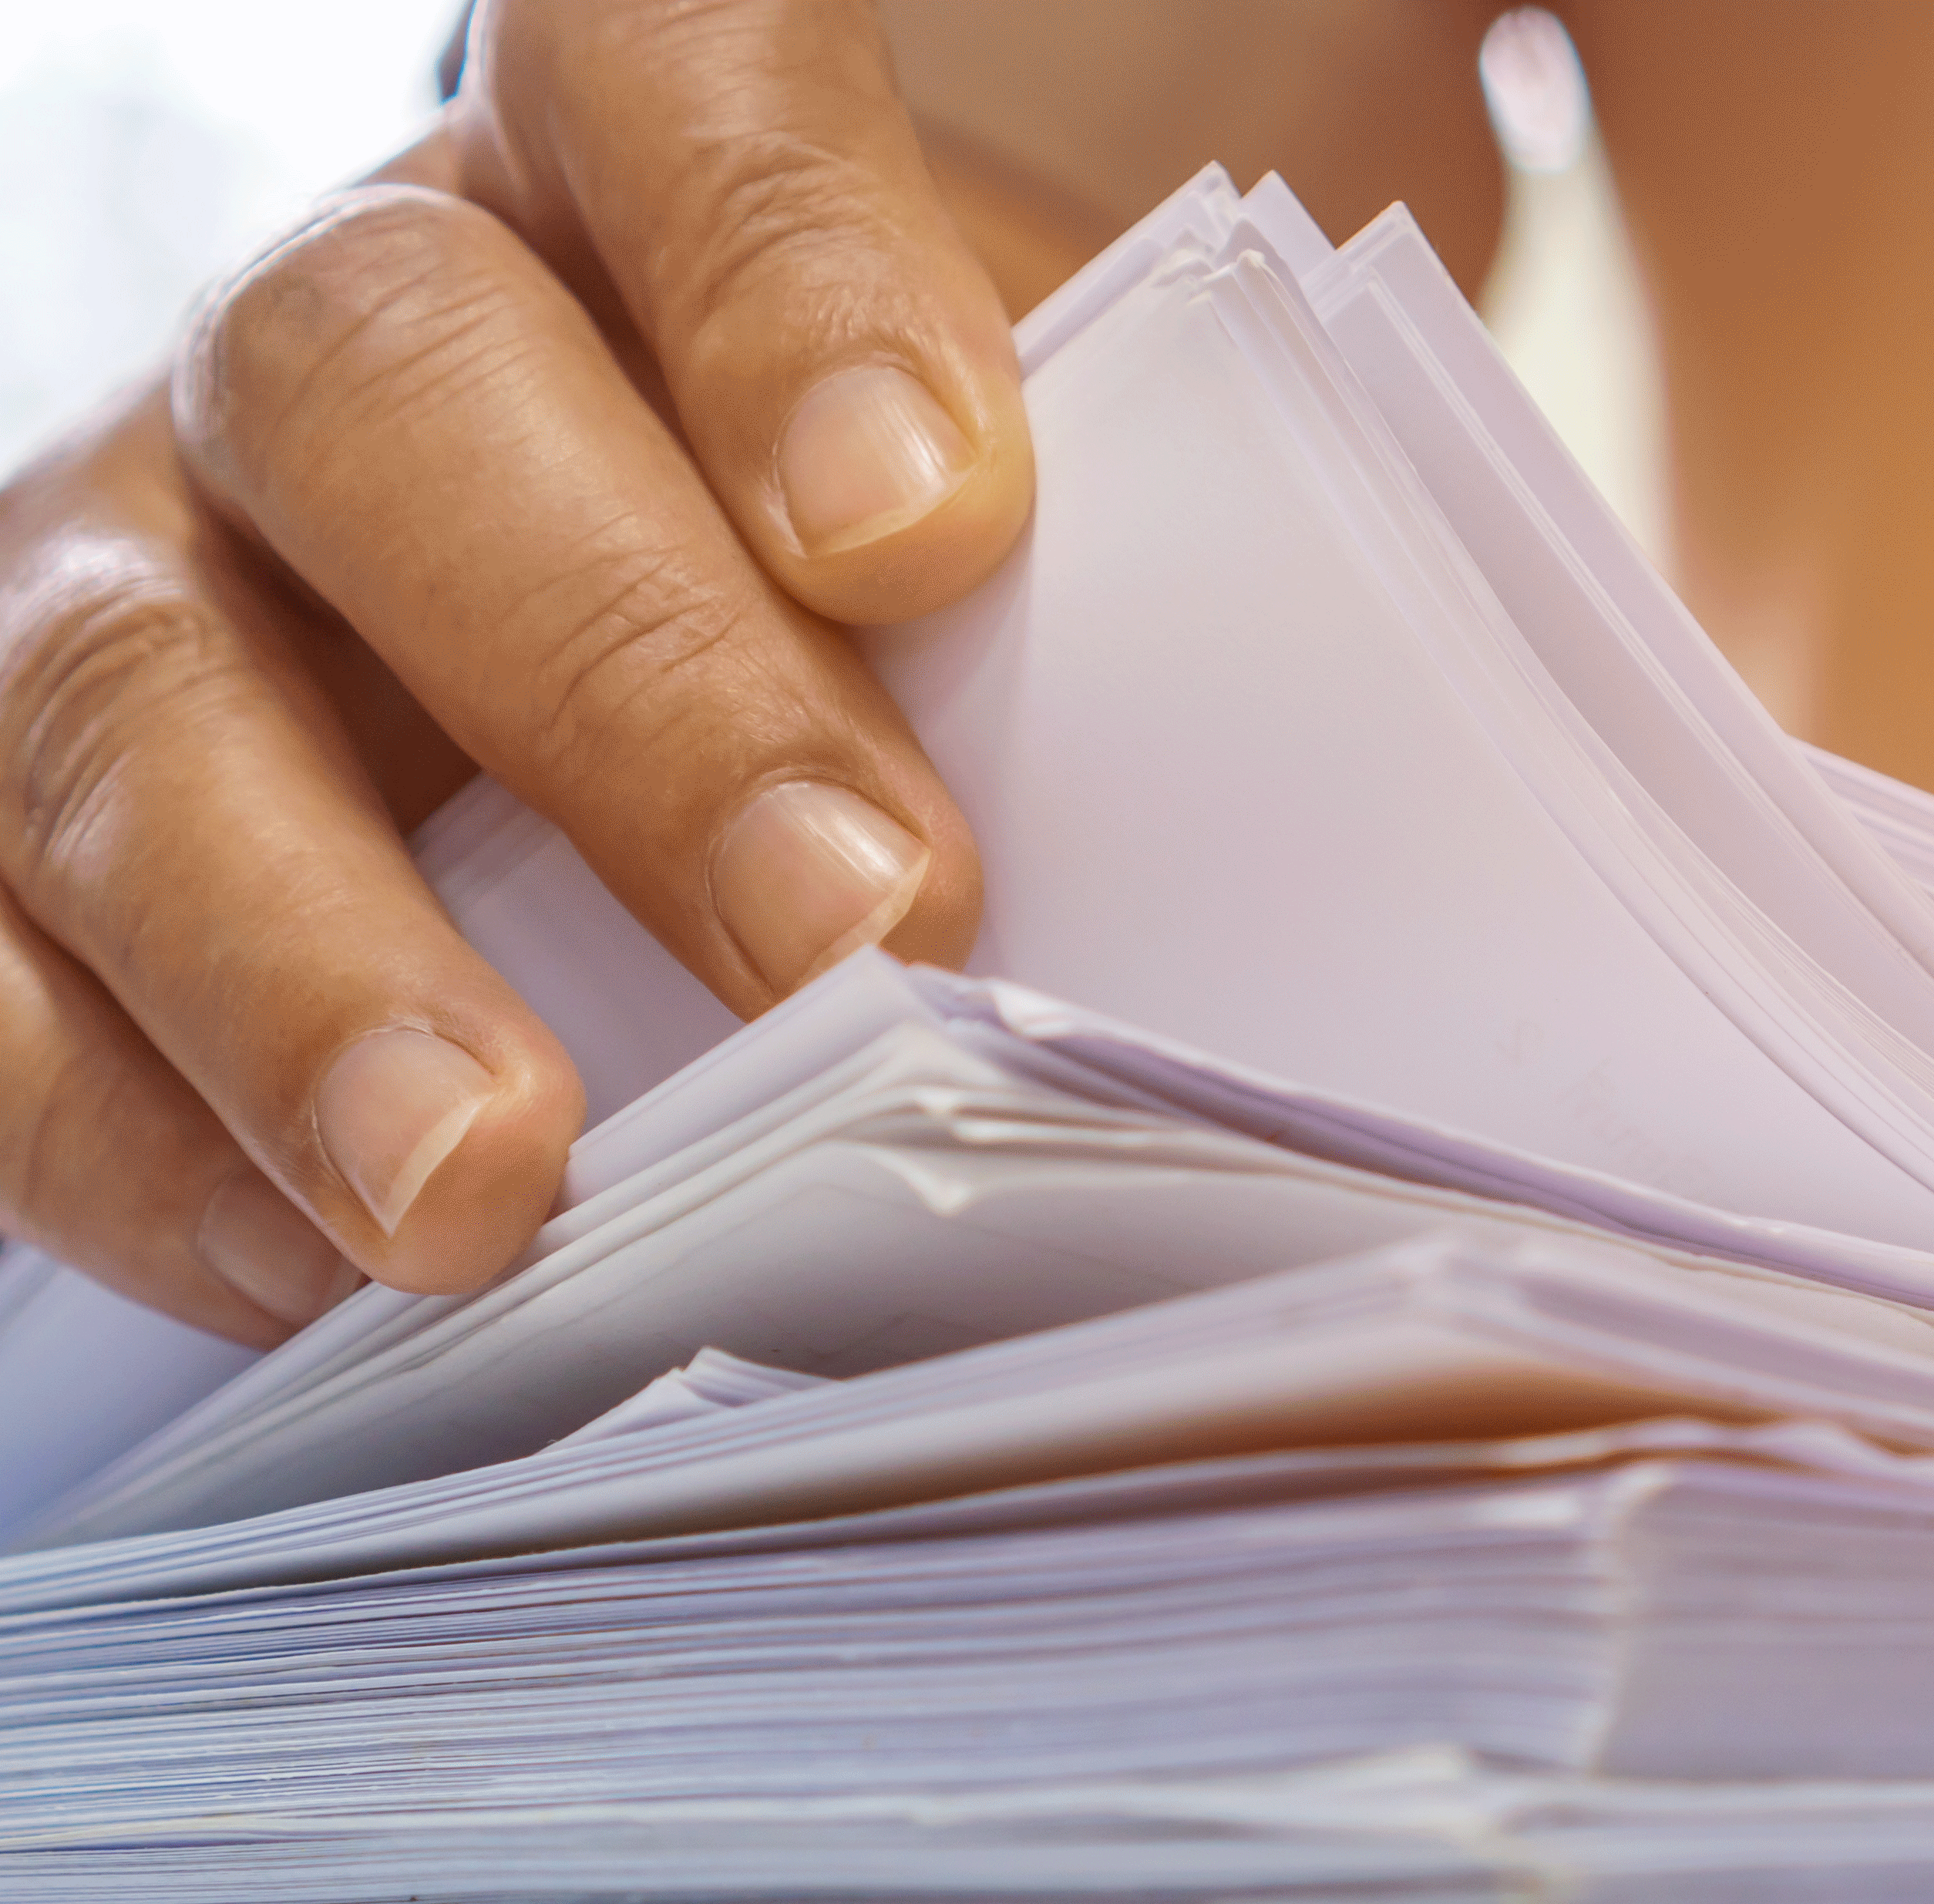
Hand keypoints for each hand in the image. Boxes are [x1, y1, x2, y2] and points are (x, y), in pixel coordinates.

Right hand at [0, 0, 1021, 1339]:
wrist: (720, 648)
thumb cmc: (917, 593)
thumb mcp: (1049, 523)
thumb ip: (1141, 597)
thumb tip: (1312, 868)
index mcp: (618, 168)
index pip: (684, 72)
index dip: (789, 274)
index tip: (935, 519)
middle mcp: (340, 331)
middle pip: (390, 397)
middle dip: (624, 682)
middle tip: (849, 924)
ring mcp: (138, 563)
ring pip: (132, 702)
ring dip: (311, 960)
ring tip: (490, 1175)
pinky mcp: (24, 820)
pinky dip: (128, 1129)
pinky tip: (313, 1262)